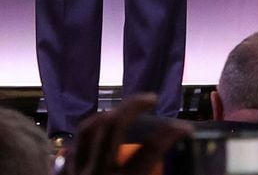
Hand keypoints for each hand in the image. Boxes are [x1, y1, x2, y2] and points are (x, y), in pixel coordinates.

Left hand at [62, 93, 190, 174]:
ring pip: (89, 129)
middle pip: (114, 126)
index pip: (151, 149)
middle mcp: (97, 173)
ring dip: (109, 114)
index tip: (186, 127)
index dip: (171, 133)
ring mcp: (77, 171)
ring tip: (125, 109)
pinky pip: (74, 144)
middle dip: (135, 105)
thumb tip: (185, 166)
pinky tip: (100, 128)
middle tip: (152, 98)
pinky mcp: (64, 173)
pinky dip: (90, 131)